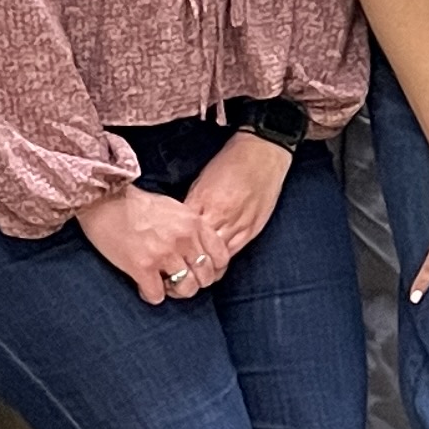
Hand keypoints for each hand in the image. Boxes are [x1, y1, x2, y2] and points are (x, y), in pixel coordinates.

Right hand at [75, 185, 221, 303]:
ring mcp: (163, 254)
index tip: (200, 272)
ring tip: (164, 285)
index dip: (213, 270)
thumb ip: (192, 229)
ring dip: (175, 291)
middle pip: (205, 276)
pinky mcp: (142, 267)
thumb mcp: (176, 209)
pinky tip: (144, 285)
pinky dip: (152, 295)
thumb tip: (200, 252)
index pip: (221, 257)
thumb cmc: (138, 204)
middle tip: (180, 281)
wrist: (105, 200)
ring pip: (186, 289)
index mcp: (194, 223)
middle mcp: (183, 239)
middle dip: (195, 283)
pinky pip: (157, 295)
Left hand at [180, 133, 294, 266]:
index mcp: (201, 200)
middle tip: (176, 273)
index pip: (181, 232)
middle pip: (197, 249)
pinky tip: (214, 266)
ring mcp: (237, 224)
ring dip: (204, 266)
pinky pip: (233, 252)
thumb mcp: (202, 180)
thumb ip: (192, 203)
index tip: (165, 256)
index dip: (172, 247)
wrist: (262, 153)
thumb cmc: (231, 162)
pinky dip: (222, 260)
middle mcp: (218, 215)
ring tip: (194, 274)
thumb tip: (180, 222)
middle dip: (186, 262)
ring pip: (215, 256)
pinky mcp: (251, 229)